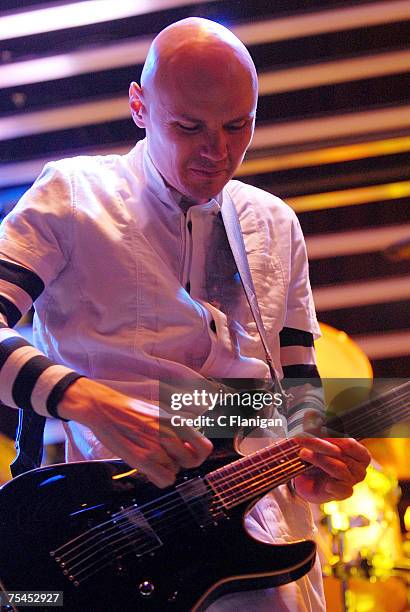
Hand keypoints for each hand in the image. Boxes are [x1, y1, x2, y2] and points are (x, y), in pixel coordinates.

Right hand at [58, 378, 212, 487]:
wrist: (102, 407)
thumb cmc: (128, 407)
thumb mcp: (159, 409)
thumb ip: (177, 424)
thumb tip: (190, 438)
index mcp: (175, 420)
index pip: (205, 447)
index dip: (199, 453)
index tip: (190, 452)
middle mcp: (168, 435)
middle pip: (191, 462)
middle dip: (182, 461)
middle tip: (168, 455)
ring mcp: (155, 448)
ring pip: (175, 471)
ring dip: (166, 467)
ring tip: (152, 456)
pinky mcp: (141, 459)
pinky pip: (165, 480)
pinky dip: (159, 477)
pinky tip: (149, 467)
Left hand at [291, 409, 370, 502]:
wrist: (308, 482)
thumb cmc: (317, 458)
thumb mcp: (316, 441)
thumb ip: (315, 427)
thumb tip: (309, 412)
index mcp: (360, 453)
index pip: (349, 443)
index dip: (332, 437)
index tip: (313, 431)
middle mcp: (360, 467)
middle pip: (341, 453)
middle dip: (319, 445)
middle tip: (300, 438)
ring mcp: (353, 481)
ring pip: (339, 468)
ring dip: (319, 460)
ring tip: (303, 453)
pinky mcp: (344, 493)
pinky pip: (342, 489)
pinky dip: (333, 486)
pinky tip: (326, 484)